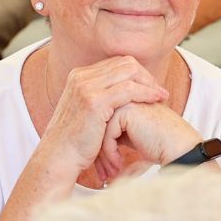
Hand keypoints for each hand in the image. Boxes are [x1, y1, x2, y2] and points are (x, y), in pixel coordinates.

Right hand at [36, 56, 170, 179]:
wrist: (58, 157)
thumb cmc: (75, 141)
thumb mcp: (86, 112)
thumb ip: (100, 98)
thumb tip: (122, 95)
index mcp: (79, 76)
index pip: (117, 63)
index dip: (138, 73)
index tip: (151, 87)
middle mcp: (81, 76)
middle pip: (125, 63)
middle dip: (146, 76)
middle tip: (160, 91)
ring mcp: (86, 87)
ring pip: (129, 73)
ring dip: (150, 84)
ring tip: (162, 96)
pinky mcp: (94, 101)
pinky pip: (129, 89)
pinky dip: (146, 93)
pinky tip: (156, 101)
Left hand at [97, 100, 204, 179]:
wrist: (180, 148)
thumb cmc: (160, 146)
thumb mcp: (132, 137)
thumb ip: (115, 133)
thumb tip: (95, 146)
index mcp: (125, 100)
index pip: (101, 122)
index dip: (100, 146)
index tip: (103, 167)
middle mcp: (124, 98)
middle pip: (98, 125)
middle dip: (99, 152)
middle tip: (103, 173)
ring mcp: (125, 101)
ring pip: (99, 130)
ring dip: (103, 155)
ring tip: (110, 172)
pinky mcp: (126, 111)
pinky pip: (107, 134)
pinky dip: (110, 153)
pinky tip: (118, 165)